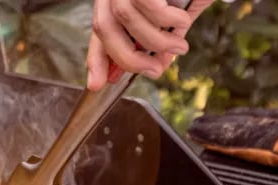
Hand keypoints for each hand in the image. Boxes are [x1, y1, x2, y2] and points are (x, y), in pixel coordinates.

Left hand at [87, 0, 211, 89]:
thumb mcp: (171, 17)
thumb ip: (157, 40)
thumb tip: (154, 67)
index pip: (99, 29)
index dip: (96, 58)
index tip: (98, 84)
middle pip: (104, 28)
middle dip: (129, 58)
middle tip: (156, 68)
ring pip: (126, 18)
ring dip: (156, 40)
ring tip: (179, 43)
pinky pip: (149, 5)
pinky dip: (167, 19)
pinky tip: (180, 19)